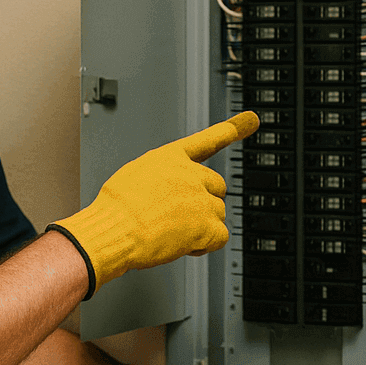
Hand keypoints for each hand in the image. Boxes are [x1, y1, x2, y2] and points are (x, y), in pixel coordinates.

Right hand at [50, 112, 257, 296]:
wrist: (113, 229)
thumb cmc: (115, 209)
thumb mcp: (133, 176)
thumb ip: (159, 178)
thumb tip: (167, 193)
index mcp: (171, 158)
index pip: (207, 140)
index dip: (231, 129)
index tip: (252, 120)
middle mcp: (191, 174)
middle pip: (217, 187)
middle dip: (203, 202)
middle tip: (178, 216)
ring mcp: (201, 199)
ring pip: (218, 213)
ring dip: (201, 225)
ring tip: (171, 231)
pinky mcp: (206, 226)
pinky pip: (220, 236)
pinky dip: (205, 244)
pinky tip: (184, 244)